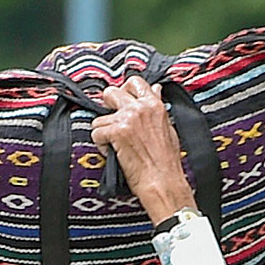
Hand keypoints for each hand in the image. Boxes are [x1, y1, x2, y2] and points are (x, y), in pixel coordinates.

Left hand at [90, 77, 195, 225]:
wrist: (162, 182)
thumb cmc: (166, 163)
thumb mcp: (168, 128)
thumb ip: (157, 108)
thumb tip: (156, 90)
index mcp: (154, 104)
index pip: (134, 82)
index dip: (123, 92)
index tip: (121, 105)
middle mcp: (140, 107)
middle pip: (111, 93)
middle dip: (107, 108)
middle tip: (112, 124)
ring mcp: (127, 118)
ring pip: (99, 118)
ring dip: (103, 133)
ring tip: (115, 146)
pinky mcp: (117, 132)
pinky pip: (96, 132)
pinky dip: (101, 145)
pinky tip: (112, 153)